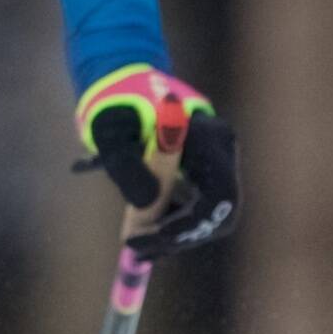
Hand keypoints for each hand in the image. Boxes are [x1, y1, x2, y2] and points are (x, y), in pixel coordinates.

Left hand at [74, 63, 236, 252]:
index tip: (150, 238)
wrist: (122, 82)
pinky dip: (176, 222)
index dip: (188, 225)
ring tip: (138, 245)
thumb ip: (126, 165)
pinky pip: (200, 205)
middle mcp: (222, 148)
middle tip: (142, 251)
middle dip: (183, 236)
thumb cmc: (115, 105)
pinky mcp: (206, 168)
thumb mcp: (110, 133)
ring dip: (178, 234)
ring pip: (211, 212)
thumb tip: (147, 205)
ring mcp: (217, 158)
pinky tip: (146, 232)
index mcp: (207, 136)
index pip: (217, 195)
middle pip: (221, 210)